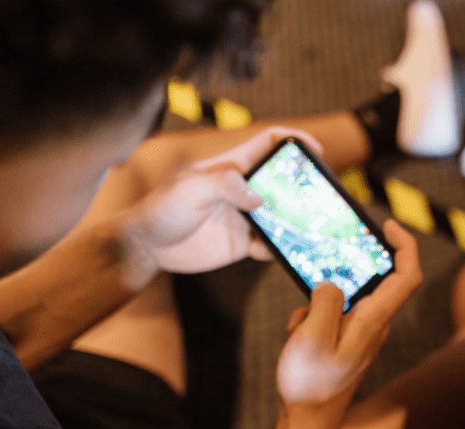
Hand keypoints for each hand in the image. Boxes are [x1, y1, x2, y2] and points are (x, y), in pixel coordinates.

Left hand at [122, 128, 324, 281]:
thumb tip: (260, 199)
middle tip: (319, 201)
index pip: (269, 144)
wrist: (146, 246)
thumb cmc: (162, 208)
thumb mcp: (190, 188)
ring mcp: (246, 217)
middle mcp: (244, 190)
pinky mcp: (243, 242)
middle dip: (304, 189)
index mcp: (233, 167)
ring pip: (283, 217)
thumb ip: (225, 186)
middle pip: (285, 182)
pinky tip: (264, 251)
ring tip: (303, 232)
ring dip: (295, 224)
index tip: (316, 151)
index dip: (294, 142)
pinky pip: (270, 245)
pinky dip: (276, 249)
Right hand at [276, 220, 421, 405]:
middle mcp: (374, 324)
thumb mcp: (311, 336)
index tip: (388, 225)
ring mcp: (360, 333)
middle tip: (317, 274)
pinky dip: (310, 321)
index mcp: (373, 320)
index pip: (407, 275)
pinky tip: (298, 342)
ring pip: (340, 299)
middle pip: (372, 281)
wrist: (310, 423)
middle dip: (340, 275)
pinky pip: (329, 316)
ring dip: (316, 307)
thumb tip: (331, 283)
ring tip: (299, 333)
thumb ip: (324, 301)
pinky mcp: (345, 340)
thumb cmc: (311, 385)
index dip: (406, 245)